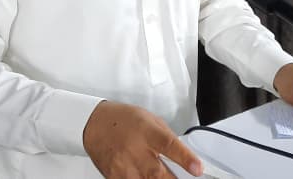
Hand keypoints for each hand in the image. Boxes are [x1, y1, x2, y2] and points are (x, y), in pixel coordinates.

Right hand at [83, 101, 203, 177]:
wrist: (94, 124)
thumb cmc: (123, 120)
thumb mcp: (150, 120)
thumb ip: (167, 138)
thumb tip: (184, 156)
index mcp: (148, 132)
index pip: (170, 146)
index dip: (186, 159)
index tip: (197, 169)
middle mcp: (136, 150)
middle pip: (159, 174)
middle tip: (179, 178)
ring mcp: (124, 167)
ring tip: (159, 175)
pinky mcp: (114, 177)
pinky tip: (142, 175)